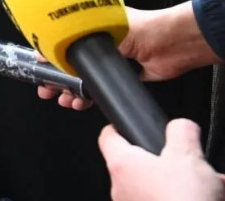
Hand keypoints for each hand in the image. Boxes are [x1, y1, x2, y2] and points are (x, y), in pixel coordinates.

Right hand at [37, 2, 222, 109]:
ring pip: (84, 81)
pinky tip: (81, 103)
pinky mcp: (125, 78)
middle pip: (71, 65)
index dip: (49, 58)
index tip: (38, 70)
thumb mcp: (101, 28)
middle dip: (57, 80)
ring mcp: (112, 63)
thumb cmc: (140, 27)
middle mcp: (100, 45)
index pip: (63, 44)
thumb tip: (44, 50)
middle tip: (47, 91)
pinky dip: (90, 98)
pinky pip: (101, 90)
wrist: (174, 43)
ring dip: (72, 92)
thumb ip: (74, 41)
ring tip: (64, 101)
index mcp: (91, 28)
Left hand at [98, 119, 223, 200]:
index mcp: (122, 164)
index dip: (121, 128)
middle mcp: (120, 187)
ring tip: (210, 186)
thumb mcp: (188, 155)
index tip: (132, 126)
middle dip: (171, 162)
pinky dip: (183, 198)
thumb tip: (180, 126)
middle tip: (192, 164)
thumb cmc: (184, 200)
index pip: (108, 136)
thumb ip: (181, 131)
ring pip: (158, 186)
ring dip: (183, 183)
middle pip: (141, 164)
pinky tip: (207, 198)